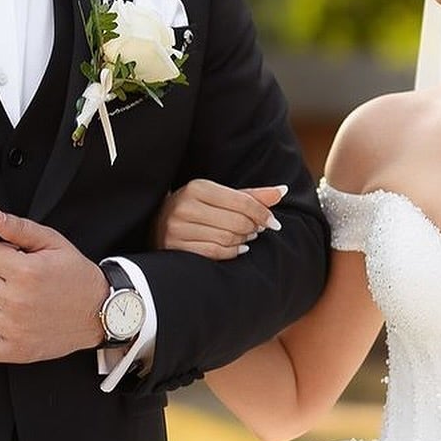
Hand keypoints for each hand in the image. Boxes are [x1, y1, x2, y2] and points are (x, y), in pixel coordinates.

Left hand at [0, 207, 106, 363]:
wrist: (101, 312)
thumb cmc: (76, 275)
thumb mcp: (53, 243)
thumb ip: (19, 227)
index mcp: (27, 271)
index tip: (14, 259)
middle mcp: (19, 300)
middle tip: (13, 279)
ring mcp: (16, 328)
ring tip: (6, 300)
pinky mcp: (17, 351)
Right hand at [153, 181, 287, 259]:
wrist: (157, 224)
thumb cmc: (196, 209)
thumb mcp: (220, 197)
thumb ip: (250, 195)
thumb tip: (283, 190)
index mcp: (197, 188)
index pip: (242, 201)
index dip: (263, 213)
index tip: (273, 223)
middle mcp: (184, 206)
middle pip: (237, 222)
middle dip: (253, 228)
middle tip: (257, 231)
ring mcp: (177, 228)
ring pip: (227, 238)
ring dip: (243, 241)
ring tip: (246, 238)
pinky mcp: (175, 247)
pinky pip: (215, 253)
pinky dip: (232, 252)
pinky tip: (237, 249)